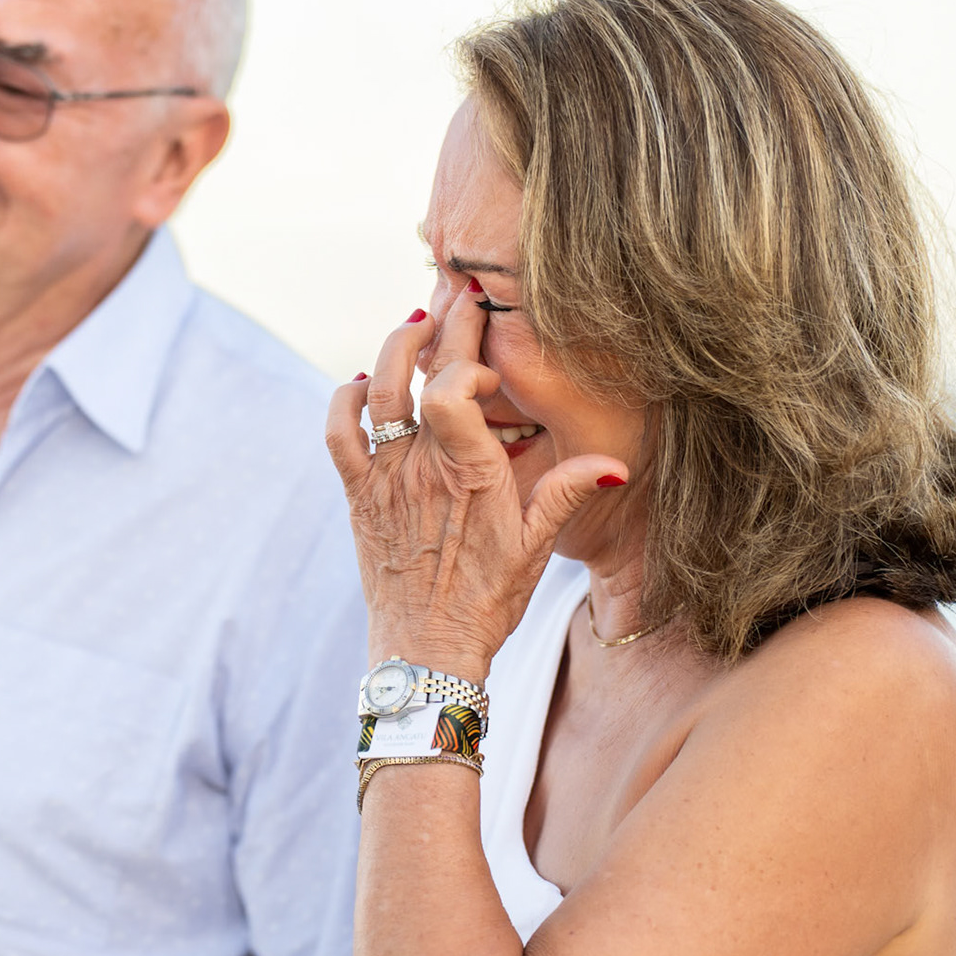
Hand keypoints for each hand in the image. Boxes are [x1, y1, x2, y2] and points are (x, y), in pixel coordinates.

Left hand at [326, 297, 626, 679]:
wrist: (426, 650)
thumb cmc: (487, 601)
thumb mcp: (536, 548)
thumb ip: (567, 494)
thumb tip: (615, 463)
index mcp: (471, 476)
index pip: (455, 391)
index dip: (469, 362)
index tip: (489, 368)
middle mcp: (423, 470)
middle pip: (416, 377)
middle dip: (436, 330)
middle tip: (454, 304)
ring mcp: (386, 480)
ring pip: (375, 394)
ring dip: (391, 352)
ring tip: (415, 328)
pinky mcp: (360, 495)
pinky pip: (339, 434)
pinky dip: (346, 400)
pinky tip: (364, 385)